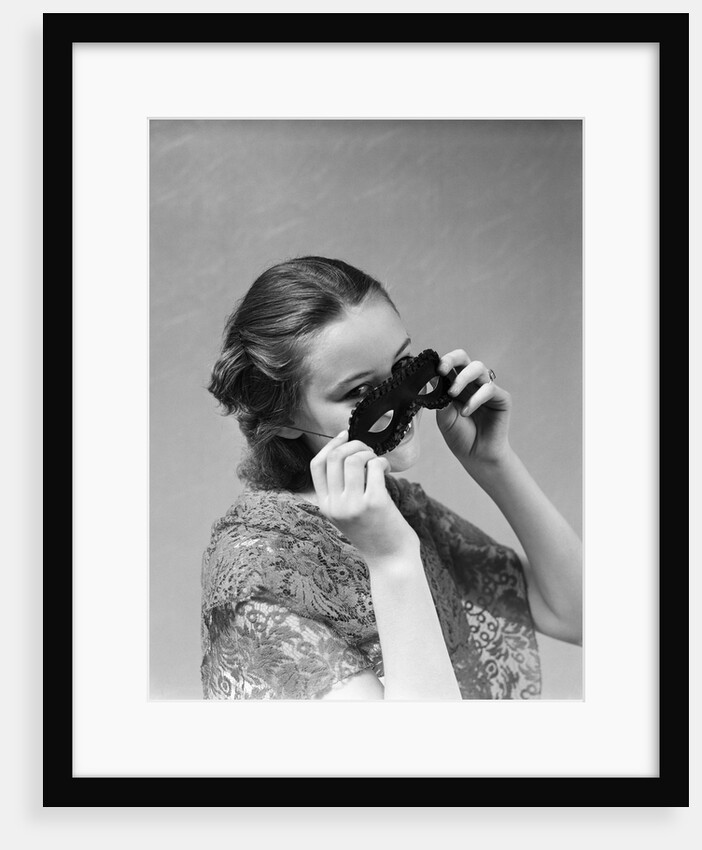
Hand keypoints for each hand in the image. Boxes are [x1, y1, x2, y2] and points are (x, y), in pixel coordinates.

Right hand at [310, 431, 419, 562]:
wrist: (391, 561)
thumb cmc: (374, 533)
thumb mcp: (347, 514)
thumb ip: (341, 491)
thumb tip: (349, 453)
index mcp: (325, 506)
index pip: (316, 465)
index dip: (330, 445)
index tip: (345, 436)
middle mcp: (335, 505)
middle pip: (334, 457)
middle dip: (353, 445)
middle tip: (368, 451)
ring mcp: (353, 505)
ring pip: (353, 459)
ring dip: (369, 453)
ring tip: (378, 462)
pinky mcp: (375, 503)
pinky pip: (374, 467)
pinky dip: (382, 462)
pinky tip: (387, 470)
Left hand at [435, 350, 512, 467]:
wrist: (476, 456)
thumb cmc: (460, 437)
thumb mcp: (444, 417)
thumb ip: (440, 398)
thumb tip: (432, 380)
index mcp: (455, 384)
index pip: (449, 365)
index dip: (441, 362)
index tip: (432, 369)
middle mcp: (472, 383)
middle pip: (464, 358)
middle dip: (452, 359)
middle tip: (442, 370)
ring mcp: (487, 388)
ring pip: (478, 368)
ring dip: (462, 378)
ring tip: (451, 393)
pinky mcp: (502, 398)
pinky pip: (489, 389)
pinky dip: (475, 399)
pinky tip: (466, 412)